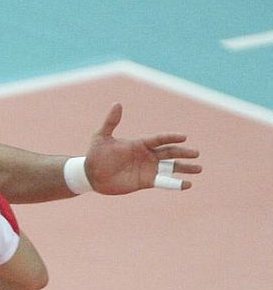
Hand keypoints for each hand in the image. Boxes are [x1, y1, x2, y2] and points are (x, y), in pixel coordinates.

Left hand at [83, 103, 198, 193]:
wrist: (91, 175)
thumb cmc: (96, 154)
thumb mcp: (102, 137)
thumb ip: (111, 122)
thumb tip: (117, 104)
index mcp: (140, 143)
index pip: (160, 139)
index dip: (171, 138)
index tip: (183, 137)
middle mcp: (147, 155)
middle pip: (170, 152)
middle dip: (183, 153)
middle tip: (197, 154)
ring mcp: (148, 168)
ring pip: (171, 167)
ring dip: (185, 168)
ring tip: (198, 169)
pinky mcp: (145, 181)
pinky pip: (163, 182)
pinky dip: (175, 184)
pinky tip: (187, 184)